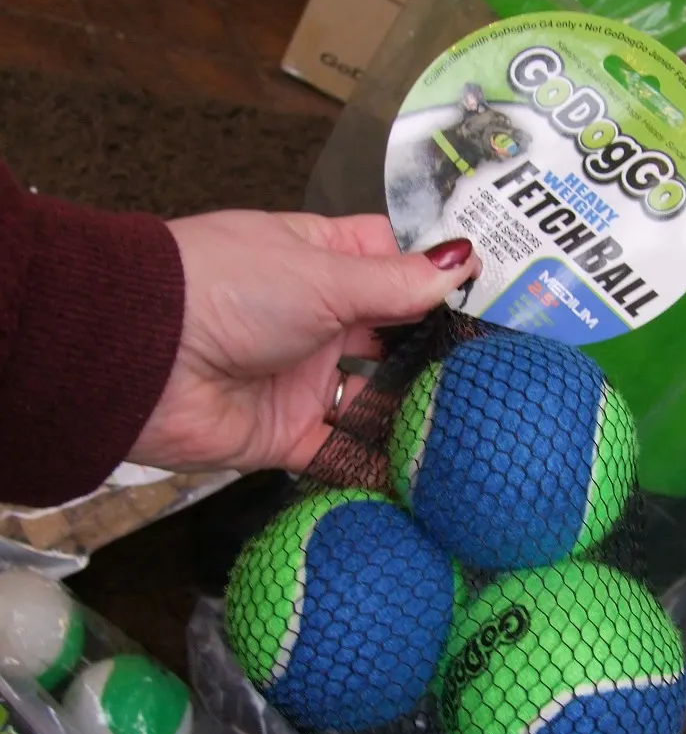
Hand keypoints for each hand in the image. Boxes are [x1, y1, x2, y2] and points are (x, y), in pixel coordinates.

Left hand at [129, 210, 478, 474]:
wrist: (141, 358)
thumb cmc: (227, 288)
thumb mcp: (324, 274)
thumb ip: (398, 282)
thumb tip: (465, 260)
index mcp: (318, 261)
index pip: (388, 262)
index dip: (432, 277)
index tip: (487, 297)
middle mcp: (313, 319)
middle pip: (388, 337)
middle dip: (433, 352)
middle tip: (495, 371)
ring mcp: (301, 379)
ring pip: (371, 399)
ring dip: (412, 412)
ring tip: (476, 425)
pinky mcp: (285, 435)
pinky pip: (341, 454)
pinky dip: (377, 466)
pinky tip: (427, 473)